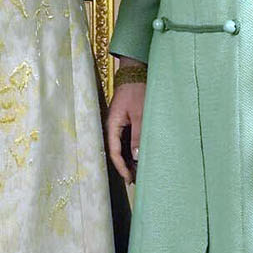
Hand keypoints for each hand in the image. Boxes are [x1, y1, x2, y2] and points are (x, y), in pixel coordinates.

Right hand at [105, 68, 145, 185]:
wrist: (135, 72)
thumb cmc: (137, 91)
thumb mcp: (140, 114)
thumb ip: (138, 135)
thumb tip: (135, 156)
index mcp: (113, 124)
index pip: (114, 151)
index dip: (121, 167)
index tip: (129, 178)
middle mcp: (114, 126)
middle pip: (116, 151)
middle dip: (125, 166)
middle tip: (135, 180)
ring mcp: (119, 123)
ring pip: (122, 146)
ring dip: (129, 158)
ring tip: (138, 171)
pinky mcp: (126, 120)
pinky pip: (127, 139)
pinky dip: (132, 149)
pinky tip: (140, 155)